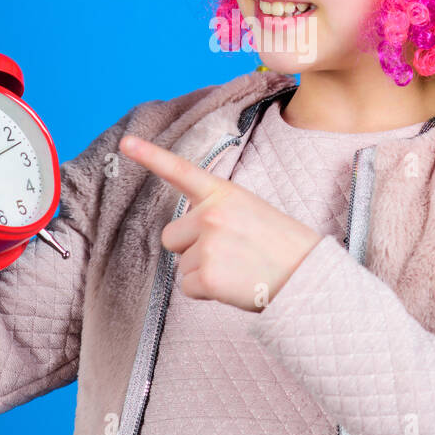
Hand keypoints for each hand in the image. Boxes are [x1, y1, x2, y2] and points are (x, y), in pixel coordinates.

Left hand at [118, 133, 323, 312]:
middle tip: (229, 253)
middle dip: (190, 248)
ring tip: (238, 268)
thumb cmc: (280, 246)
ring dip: (202, 271)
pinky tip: (233, 284)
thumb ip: (216, 212)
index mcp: (223, 193)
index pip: (180, 170)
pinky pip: (186, 287)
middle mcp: (210, 214)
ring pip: (180, 264)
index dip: (150, 156)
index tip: (125, 142)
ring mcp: (207, 245)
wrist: (308, 275)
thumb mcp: (250, 211)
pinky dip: (206, 292)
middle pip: (171, 236)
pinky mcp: (205, 276)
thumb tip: (186, 236)